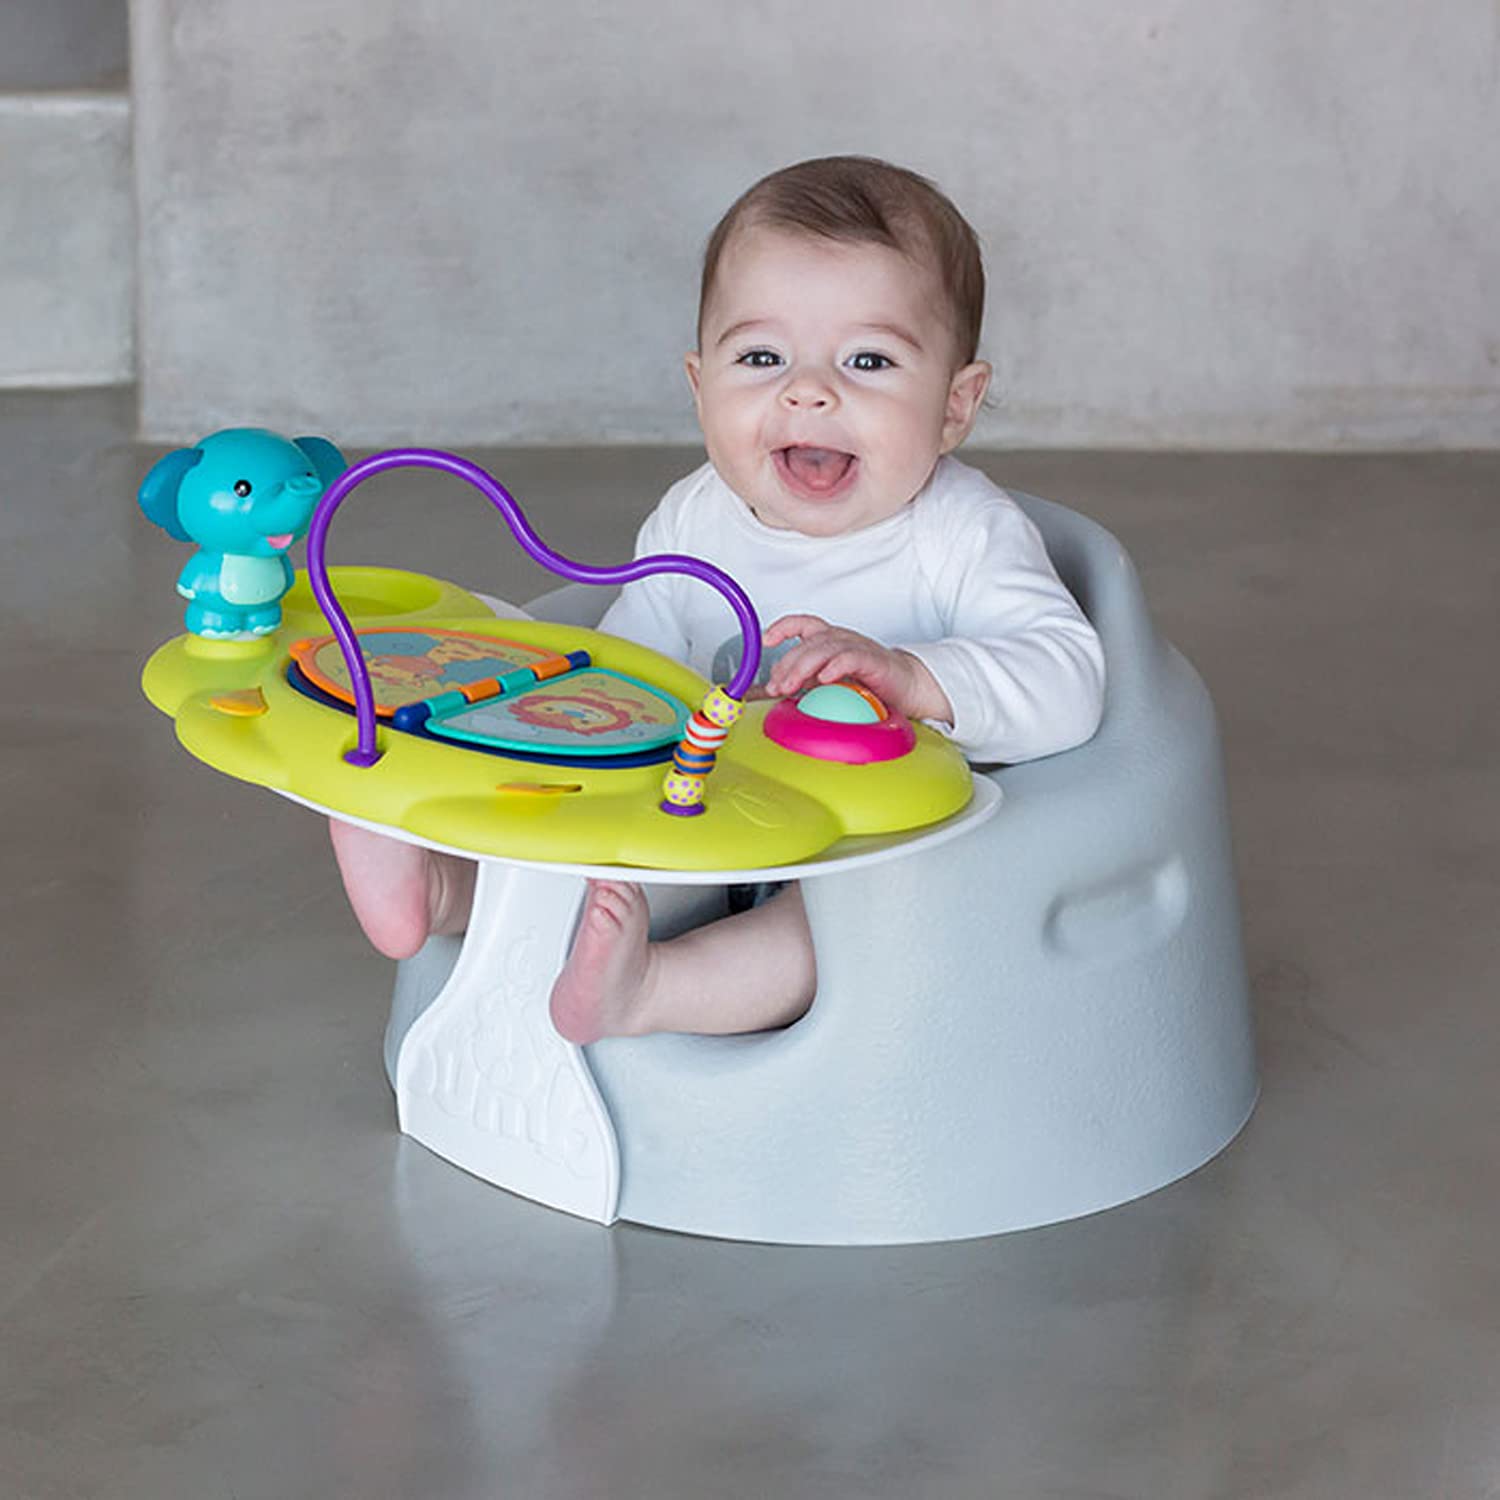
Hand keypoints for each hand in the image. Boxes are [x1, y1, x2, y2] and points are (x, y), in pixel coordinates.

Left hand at [762, 614, 953, 724]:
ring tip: (790, 686)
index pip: (802, 623)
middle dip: (787, 664)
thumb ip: (802, 681)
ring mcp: (857, 647)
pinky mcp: (872, 660)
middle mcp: (840, 638)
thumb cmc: (868, 681)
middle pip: (808, 642)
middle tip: (774, 686)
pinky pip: (851, 658)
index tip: (766, 640)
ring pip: (824, 648)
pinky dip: (835, 666)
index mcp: (828, 639)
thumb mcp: (827, 680)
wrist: (906, 686)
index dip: (782, 627)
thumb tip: (770, 687)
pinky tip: (824, 678)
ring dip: (803, 667)